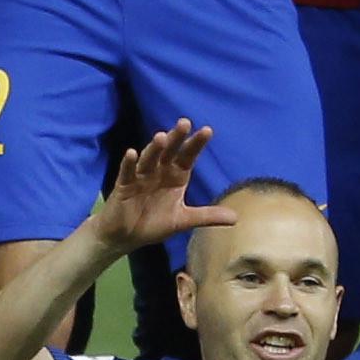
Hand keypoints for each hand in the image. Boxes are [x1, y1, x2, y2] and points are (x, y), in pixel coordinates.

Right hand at [83, 120, 231, 260]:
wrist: (126, 237)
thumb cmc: (153, 224)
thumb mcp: (183, 220)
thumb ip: (207, 216)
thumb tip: (236, 218)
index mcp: (175, 176)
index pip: (187, 157)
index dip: (195, 145)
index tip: (207, 131)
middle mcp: (159, 172)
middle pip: (169, 152)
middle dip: (176, 138)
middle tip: (184, 123)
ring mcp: (141, 177)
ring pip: (149, 158)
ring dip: (154, 148)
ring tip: (161, 137)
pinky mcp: (123, 186)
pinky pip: (127, 172)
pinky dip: (129, 163)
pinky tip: (132, 153)